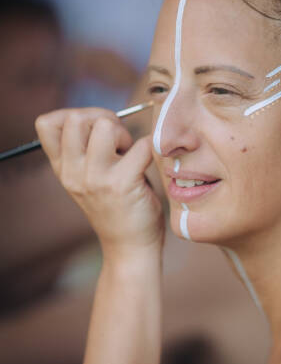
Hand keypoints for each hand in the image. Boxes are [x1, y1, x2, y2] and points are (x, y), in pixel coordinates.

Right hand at [35, 108, 163, 260]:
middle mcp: (73, 172)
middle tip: (118, 144)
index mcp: (63, 168)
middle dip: (104, 120)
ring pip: (105, 125)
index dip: (75, 115)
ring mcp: (96, 179)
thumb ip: (87, 148)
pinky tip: (148, 164)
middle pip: (76, 117)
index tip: (95, 132)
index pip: (47, 123)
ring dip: (124, 134)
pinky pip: (141, 145)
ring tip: (130, 155)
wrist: (129, 247)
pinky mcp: (122, 184)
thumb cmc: (116, 205)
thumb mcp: (88, 177)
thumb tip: (105, 117)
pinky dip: (150, 147)